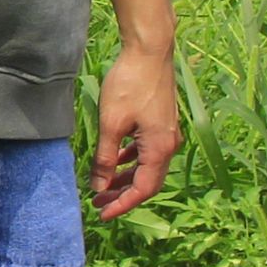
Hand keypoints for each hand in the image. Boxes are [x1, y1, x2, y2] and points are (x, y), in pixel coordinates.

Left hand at [90, 41, 177, 219]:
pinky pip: (147, 151)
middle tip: (98, 203)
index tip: (102, 214)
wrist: (149, 51)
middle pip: (147, 181)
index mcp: (159, 148)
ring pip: (147, 166)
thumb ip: (106, 158)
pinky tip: (115, 159)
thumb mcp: (111, 124)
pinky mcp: (161, 122)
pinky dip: (131, 160)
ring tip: (102, 186)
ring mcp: (167, 133)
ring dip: (125, 178)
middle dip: (122, 195)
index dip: (122, 205)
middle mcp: (168, 144)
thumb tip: (100, 186)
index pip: (142, 189)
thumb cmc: (129, 85)